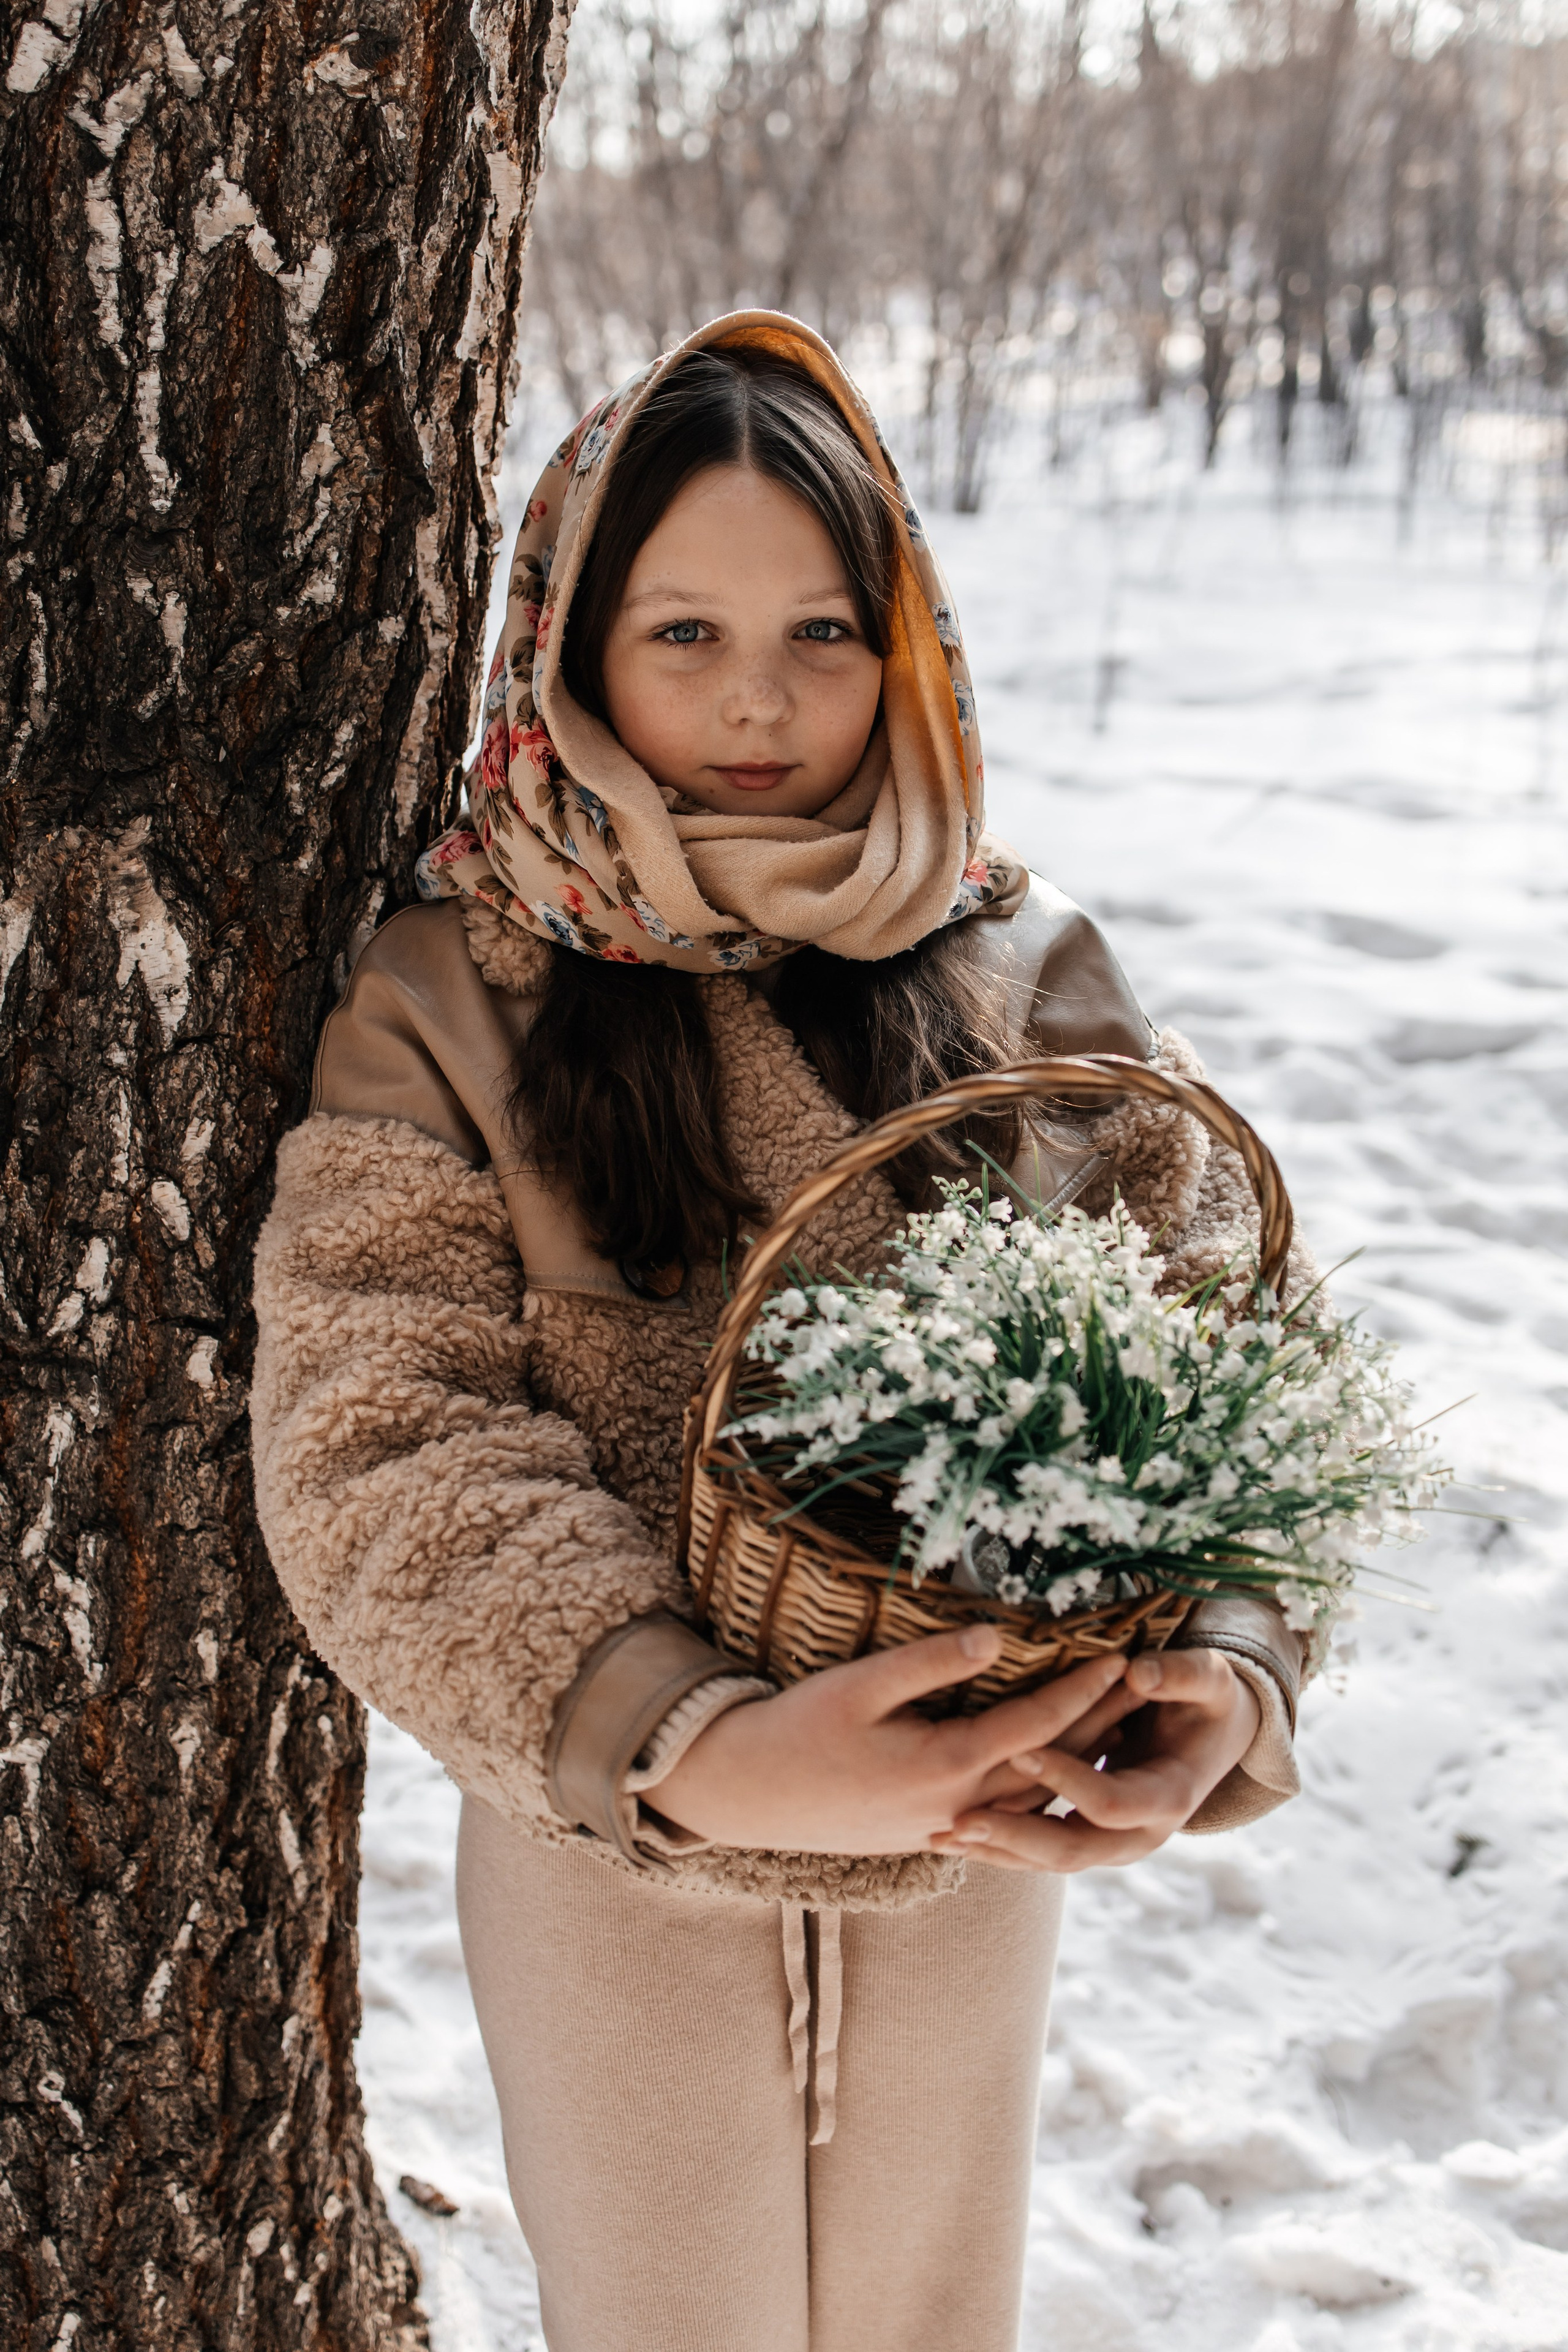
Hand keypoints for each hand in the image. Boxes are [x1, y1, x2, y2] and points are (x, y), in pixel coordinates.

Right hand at [650, 1627, 1143, 1855]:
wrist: (749, 1797)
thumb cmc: (797, 1730)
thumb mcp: (857, 1686)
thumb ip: (928, 1662)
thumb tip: (993, 1636)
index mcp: (945, 1766)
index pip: (1037, 1724)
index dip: (1084, 1689)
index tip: (1124, 1655)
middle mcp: (958, 1807)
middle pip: (1052, 1767)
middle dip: (1103, 1727)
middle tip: (1149, 1690)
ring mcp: (946, 1829)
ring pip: (1034, 1799)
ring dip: (1080, 1762)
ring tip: (1119, 1727)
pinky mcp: (931, 1836)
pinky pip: (1006, 1818)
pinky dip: (1042, 1791)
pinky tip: (1060, 1774)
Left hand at [928, 1647, 1260, 1872]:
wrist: (1215, 1737)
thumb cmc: (1208, 1699)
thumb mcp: (1208, 1679)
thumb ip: (1181, 1675)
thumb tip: (1141, 1672)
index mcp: (1169, 1798)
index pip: (1111, 1803)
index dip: (1067, 1778)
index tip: (1020, 1748)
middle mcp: (1140, 1835)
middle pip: (1071, 1851)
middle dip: (1014, 1837)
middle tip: (961, 1819)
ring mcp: (1112, 1845)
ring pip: (1047, 1861)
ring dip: (995, 1850)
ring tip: (939, 1835)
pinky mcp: (1087, 1839)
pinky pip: (1037, 1852)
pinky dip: (997, 1846)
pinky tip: (948, 1837)